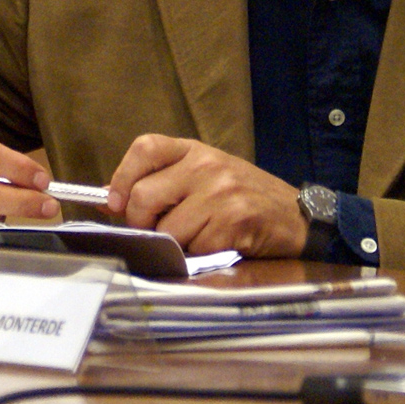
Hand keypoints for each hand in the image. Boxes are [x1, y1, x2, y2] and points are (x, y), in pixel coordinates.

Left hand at [106, 134, 307, 257]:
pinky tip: (217, 245)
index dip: (122, 177)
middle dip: (143, 224)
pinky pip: (192, 249)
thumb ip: (162, 184)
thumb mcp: (205, 179)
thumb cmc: (245, 199)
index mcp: (195, 151)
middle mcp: (206, 165)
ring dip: (175, 245)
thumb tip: (108, 202)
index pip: (145, 148)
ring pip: (166, 230)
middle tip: (161, 231)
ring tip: (198, 237)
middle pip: (144, 196)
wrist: (296, 216)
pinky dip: (197, 255)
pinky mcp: (232, 222)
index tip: (116, 202)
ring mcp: (220, 193)